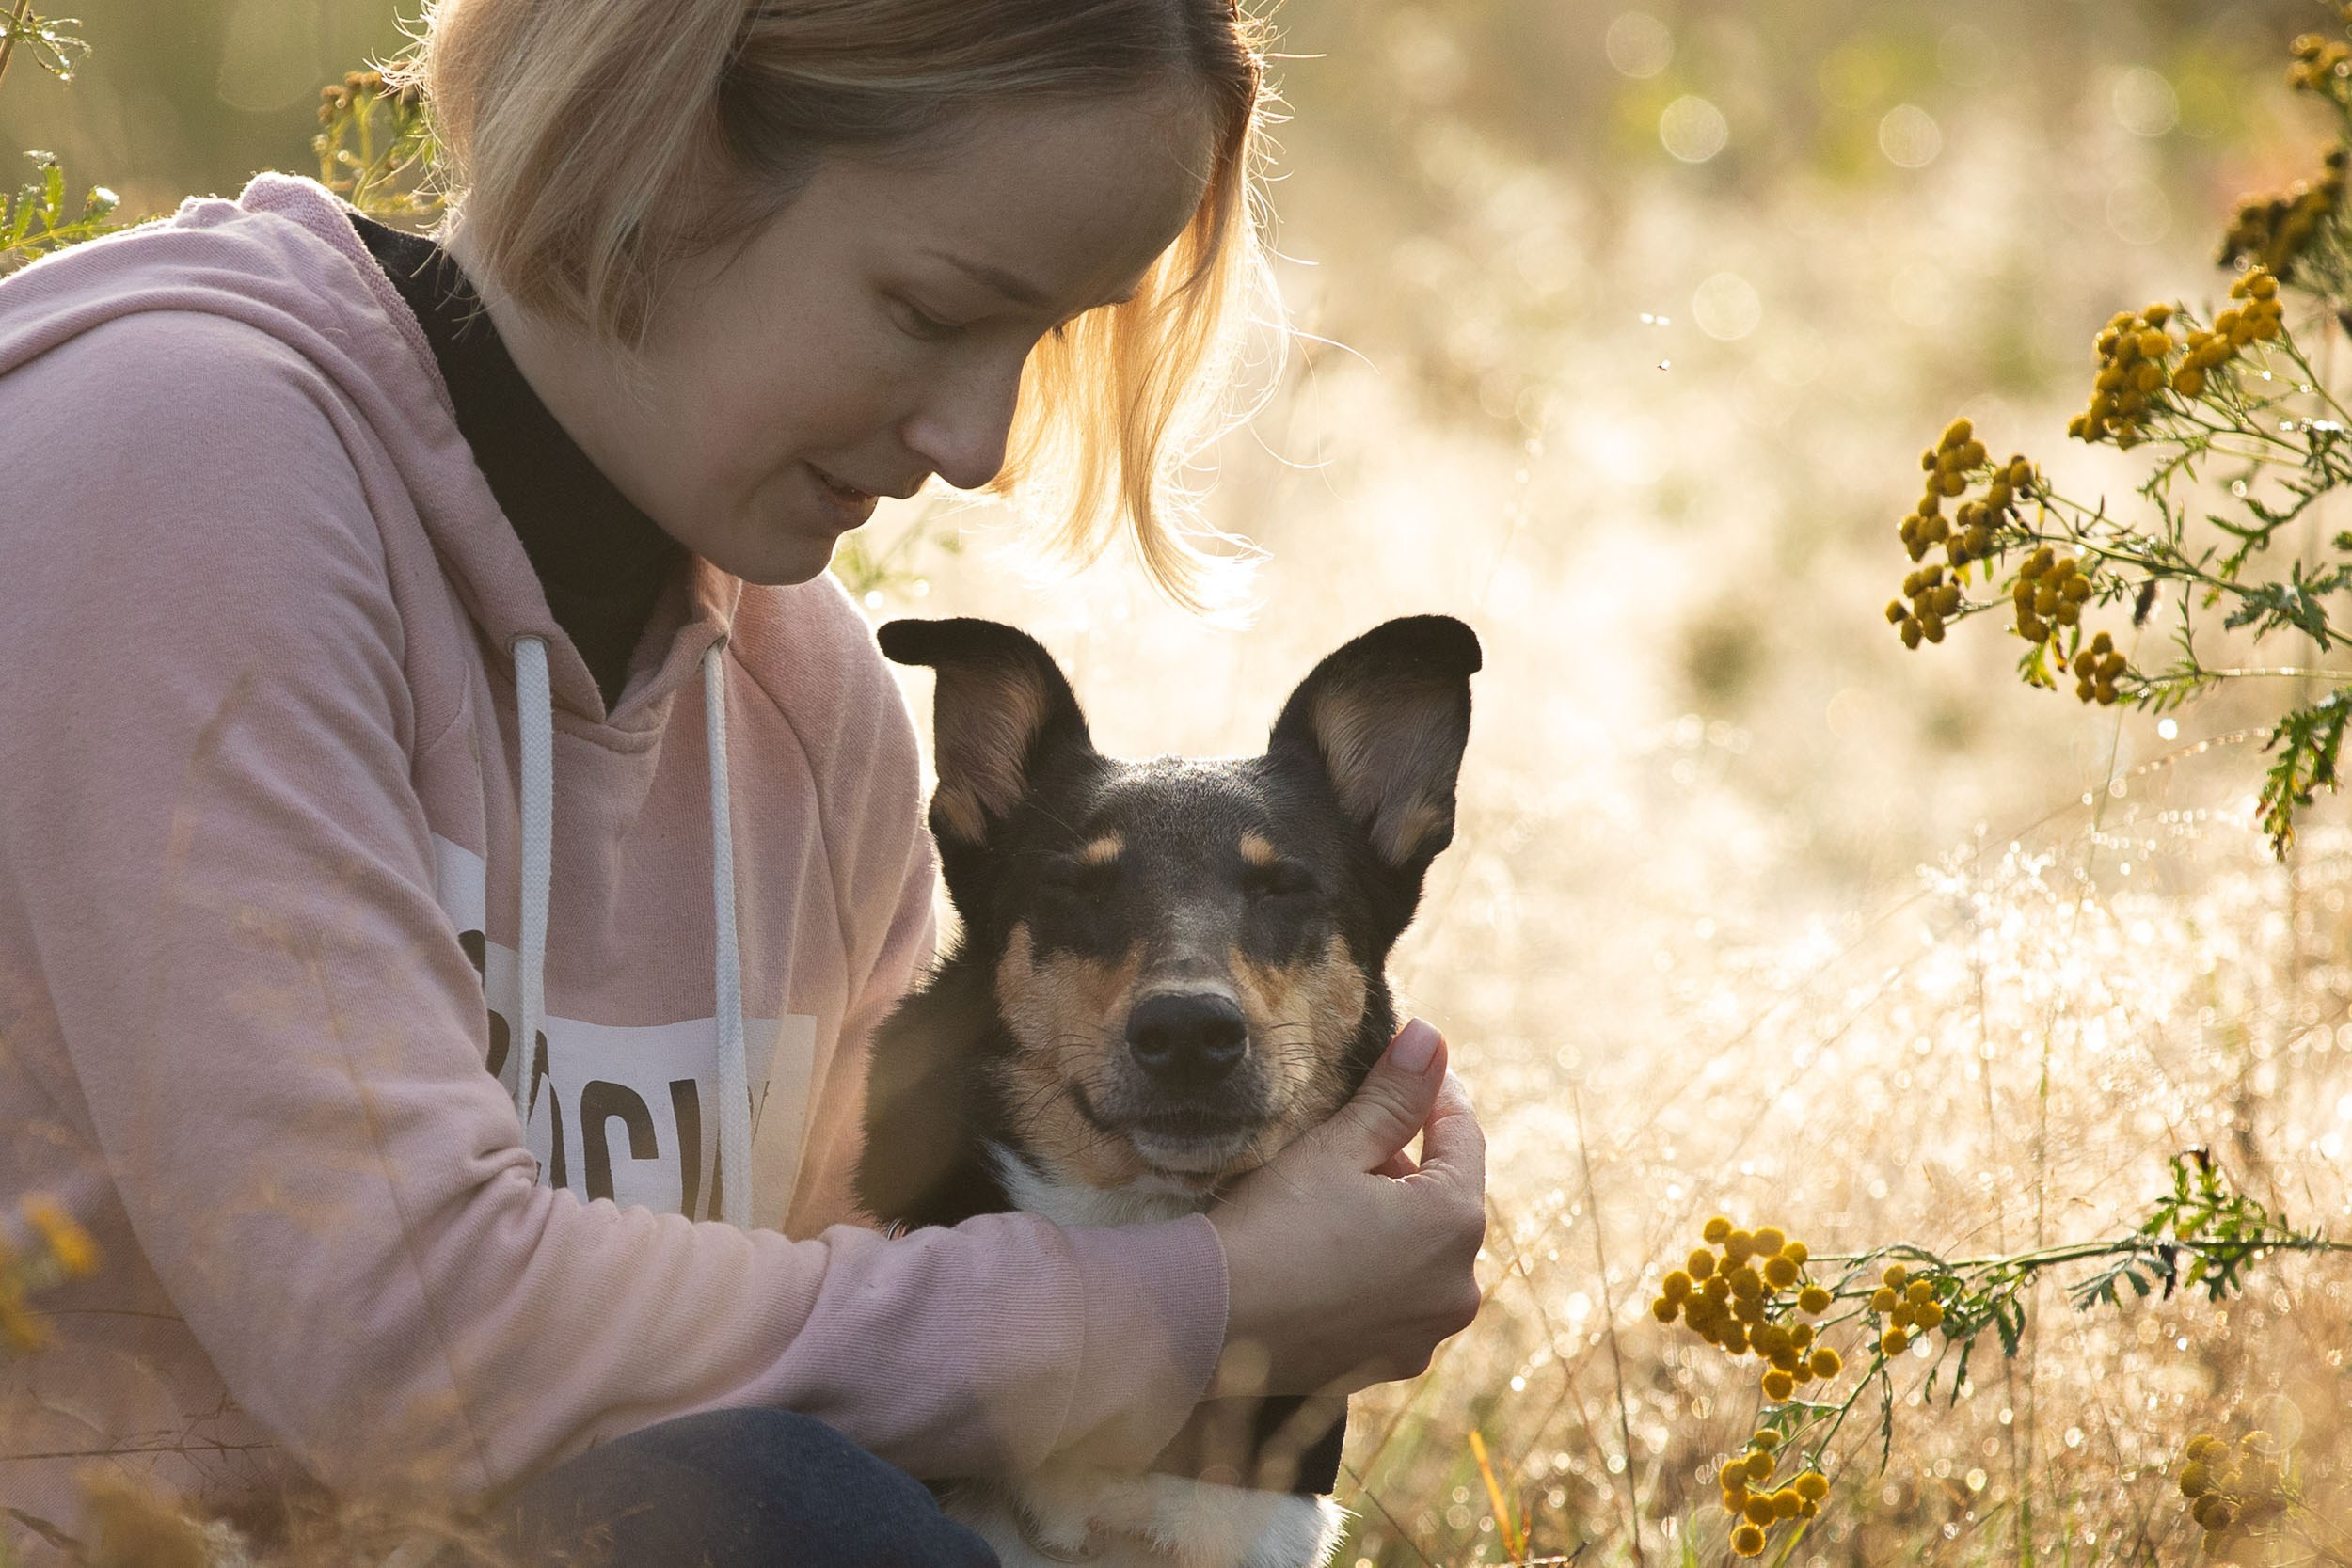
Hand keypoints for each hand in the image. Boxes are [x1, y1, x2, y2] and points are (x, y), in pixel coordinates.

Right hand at [1206, 1018, 1485, 1397]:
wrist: (1207, 1321)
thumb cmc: (1272, 1224)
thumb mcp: (1336, 1147)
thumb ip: (1394, 1095)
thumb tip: (1431, 1037)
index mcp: (1455, 1223)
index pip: (1463, 1136)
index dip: (1434, 1094)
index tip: (1405, 1069)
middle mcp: (1457, 1286)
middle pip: (1444, 1198)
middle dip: (1406, 1162)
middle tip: (1350, 1136)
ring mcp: (1425, 1333)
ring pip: (1422, 1251)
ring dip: (1392, 1217)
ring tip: (1331, 1195)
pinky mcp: (1389, 1362)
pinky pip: (1397, 1299)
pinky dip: (1375, 1270)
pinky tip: (1326, 1252)